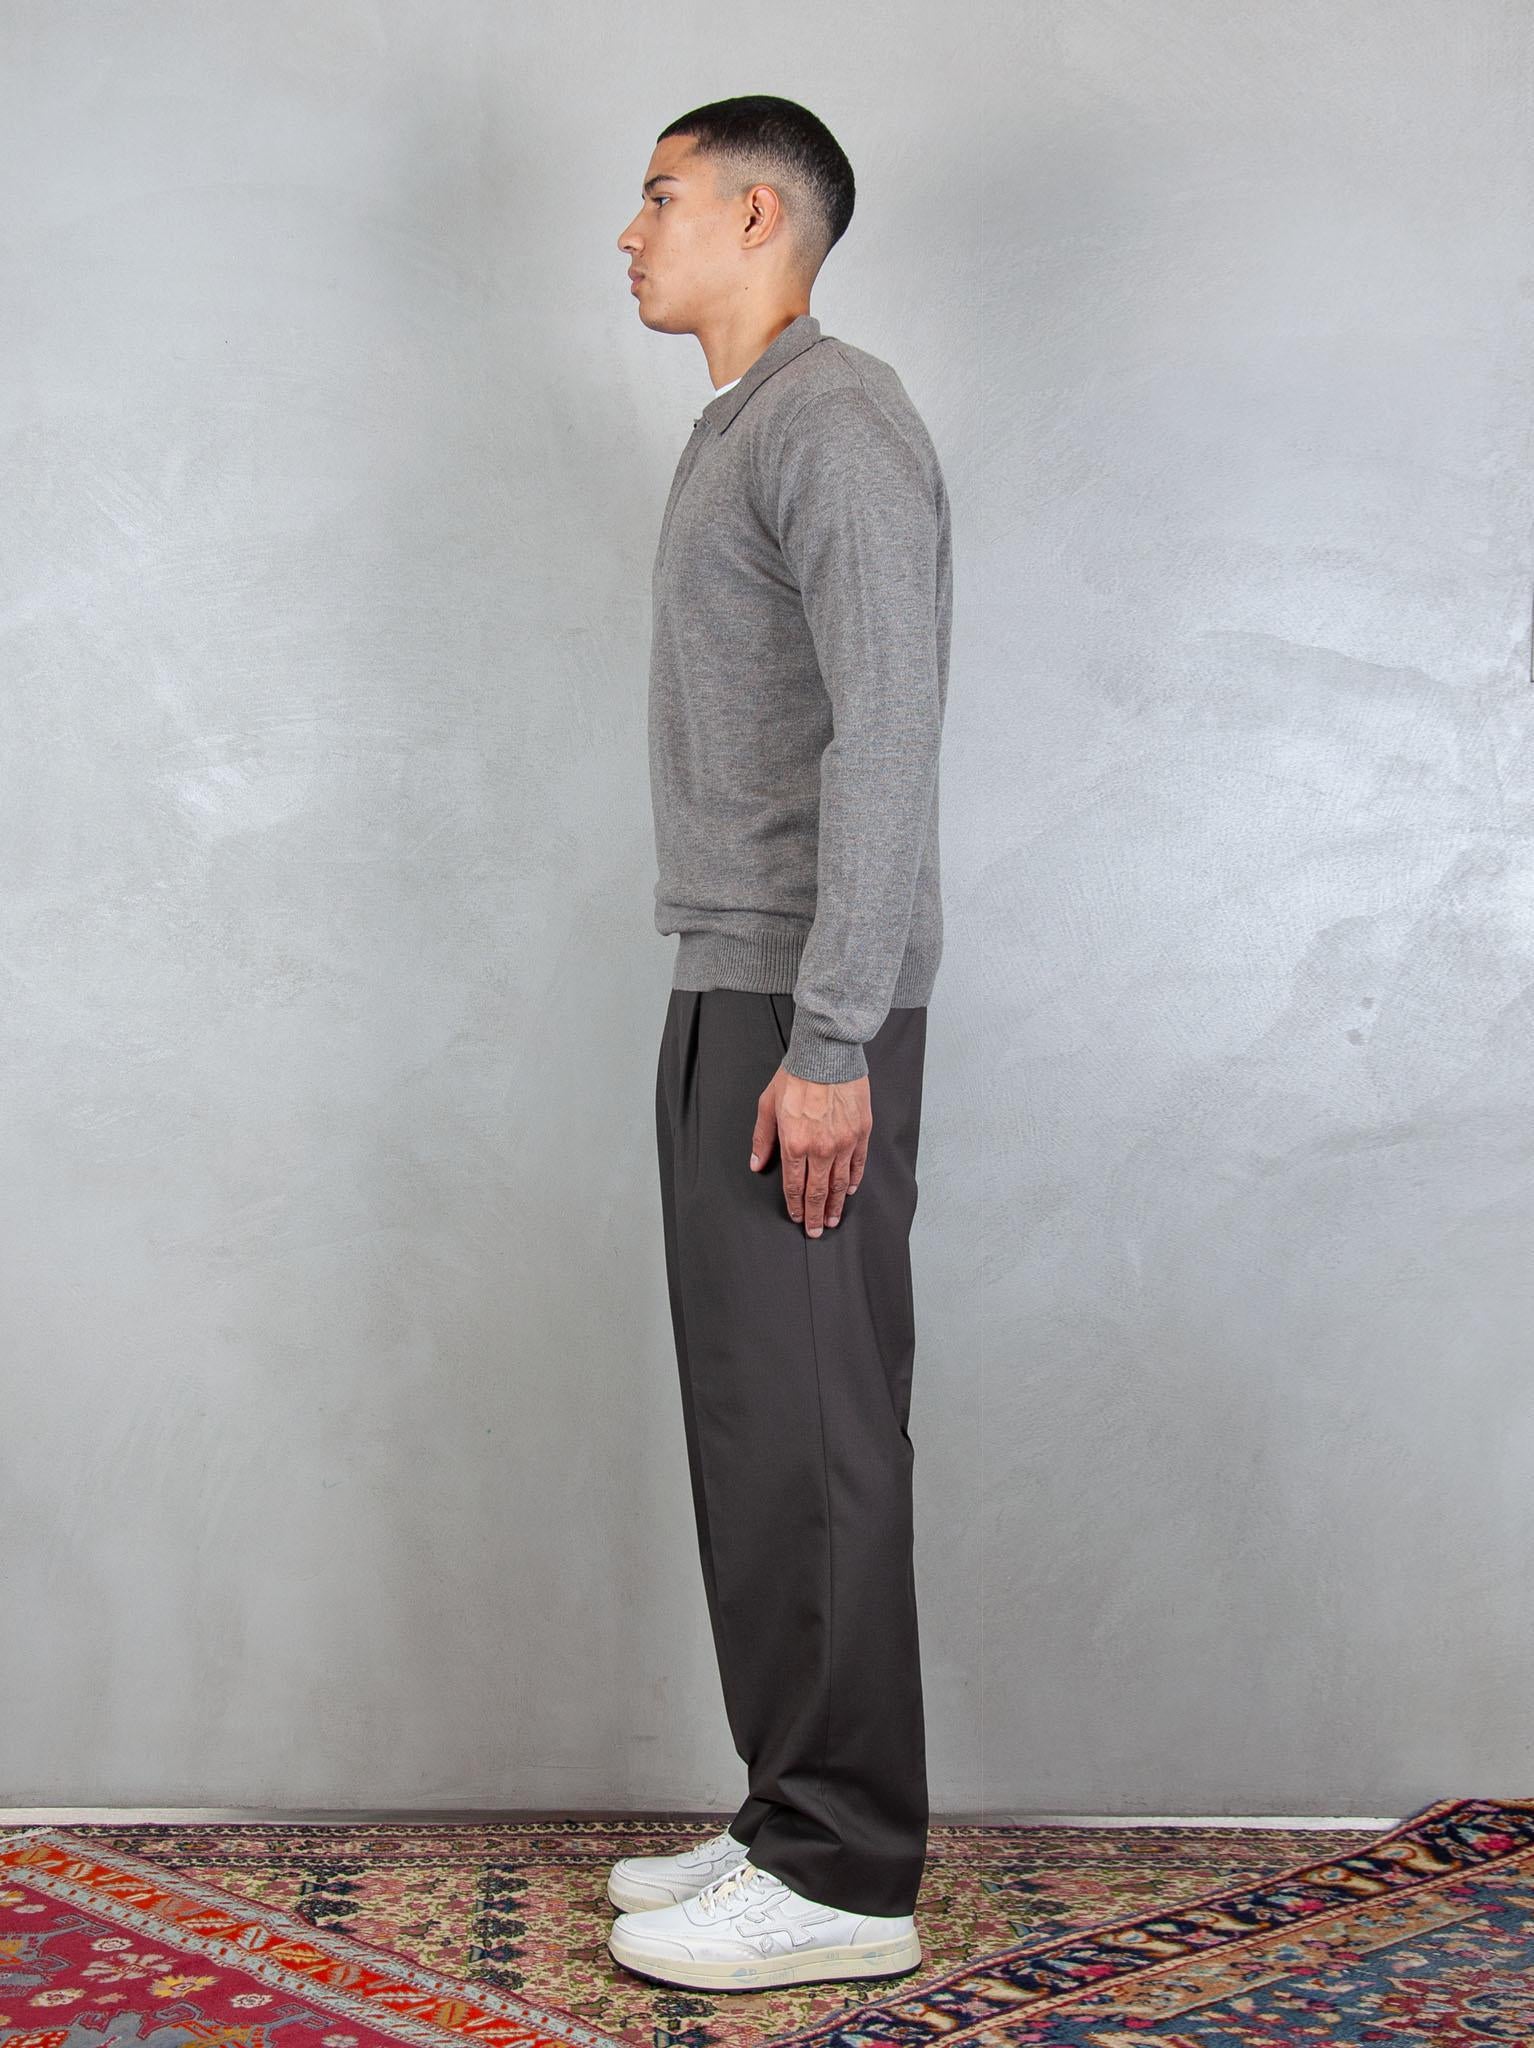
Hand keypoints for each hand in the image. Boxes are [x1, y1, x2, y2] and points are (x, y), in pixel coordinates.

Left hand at [749, 1064, 871, 1236]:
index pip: (794, 1185)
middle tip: (815, 1231)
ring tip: (832, 1219)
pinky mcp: (861, 1133)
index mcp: (794, 1144)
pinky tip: (848, 1191)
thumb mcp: (767, 1105)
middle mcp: (820, 1148)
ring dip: (835, 1205)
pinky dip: (853, 1181)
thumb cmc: (796, 1076)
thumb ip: (762, 1138)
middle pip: (817, 1191)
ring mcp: (843, 1142)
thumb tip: (756, 1162)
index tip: (797, 1217)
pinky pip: (858, 1165)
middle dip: (815, 1215)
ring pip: (839, 1183)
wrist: (826, 1055)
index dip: (795, 1205)